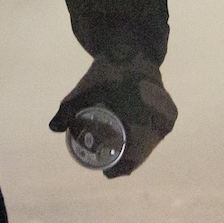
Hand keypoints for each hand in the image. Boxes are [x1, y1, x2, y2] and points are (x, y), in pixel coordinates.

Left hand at [49, 54, 176, 178]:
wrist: (134, 49)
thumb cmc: (110, 72)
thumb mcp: (86, 90)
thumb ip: (68, 110)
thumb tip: (53, 128)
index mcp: (141, 121)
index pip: (133, 157)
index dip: (119, 169)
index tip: (107, 173)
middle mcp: (159, 122)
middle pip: (142, 153)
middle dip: (126, 162)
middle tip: (110, 166)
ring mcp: (166, 118)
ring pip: (151, 143)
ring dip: (137, 151)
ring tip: (120, 156)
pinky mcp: (170, 112)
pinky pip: (157, 133)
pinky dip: (146, 138)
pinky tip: (134, 142)